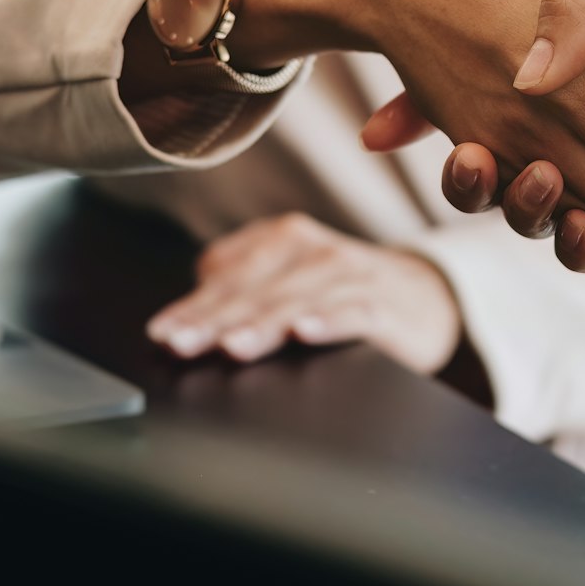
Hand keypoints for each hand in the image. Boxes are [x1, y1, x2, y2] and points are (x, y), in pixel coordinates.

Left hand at [146, 213, 461, 373]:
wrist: (422, 298)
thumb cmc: (336, 295)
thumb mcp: (284, 284)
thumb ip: (239, 295)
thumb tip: (183, 322)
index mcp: (281, 241)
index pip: (227, 276)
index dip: (193, 306)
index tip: (162, 334)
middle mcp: (313, 250)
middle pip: (256, 288)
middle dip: (215, 318)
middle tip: (182, 343)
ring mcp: (350, 275)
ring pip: (299, 300)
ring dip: (264, 322)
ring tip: (233, 344)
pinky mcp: (383, 306)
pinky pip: (353, 312)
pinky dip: (330, 321)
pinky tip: (306, 333)